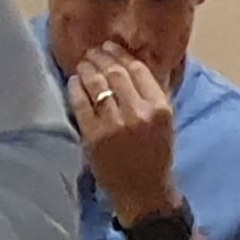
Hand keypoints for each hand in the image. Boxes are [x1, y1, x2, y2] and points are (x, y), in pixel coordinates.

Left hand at [70, 45, 180, 216]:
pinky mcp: (94, 136)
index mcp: (160, 108)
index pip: (138, 69)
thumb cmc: (157, 155)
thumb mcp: (165, 122)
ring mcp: (114, 124)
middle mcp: (138, 113)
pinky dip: (76, 87)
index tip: (111, 47)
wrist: (144, 192)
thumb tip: (131, 62)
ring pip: (97, 84)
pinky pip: (81, 103)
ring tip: (83, 63)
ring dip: (87, 68)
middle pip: (115, 73)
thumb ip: (152, 94)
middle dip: (101, 57)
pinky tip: (74, 81)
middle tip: (92, 52)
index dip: (121, 54)